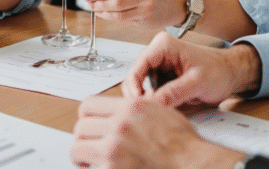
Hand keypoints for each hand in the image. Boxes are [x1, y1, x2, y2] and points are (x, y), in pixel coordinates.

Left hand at [71, 96, 245, 168]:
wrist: (190, 164)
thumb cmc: (182, 143)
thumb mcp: (160, 111)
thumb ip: (135, 108)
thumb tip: (117, 110)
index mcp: (129, 108)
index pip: (88, 105)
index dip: (86, 116)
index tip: (89, 123)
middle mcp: (119, 126)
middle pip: (80, 127)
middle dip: (83, 137)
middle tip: (88, 144)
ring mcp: (115, 149)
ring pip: (78, 148)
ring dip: (82, 154)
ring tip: (88, 159)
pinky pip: (91, 168)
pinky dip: (92, 168)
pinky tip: (99, 168)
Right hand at [122, 33, 261, 107]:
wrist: (231, 72)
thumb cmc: (219, 71)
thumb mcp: (199, 83)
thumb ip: (176, 92)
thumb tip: (155, 102)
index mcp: (163, 45)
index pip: (137, 67)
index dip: (134, 87)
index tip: (140, 104)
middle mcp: (157, 52)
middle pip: (135, 77)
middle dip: (141, 95)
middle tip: (151, 110)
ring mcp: (158, 63)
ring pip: (141, 85)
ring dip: (148, 98)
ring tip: (162, 108)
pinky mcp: (162, 74)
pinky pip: (150, 89)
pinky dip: (155, 99)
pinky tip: (165, 105)